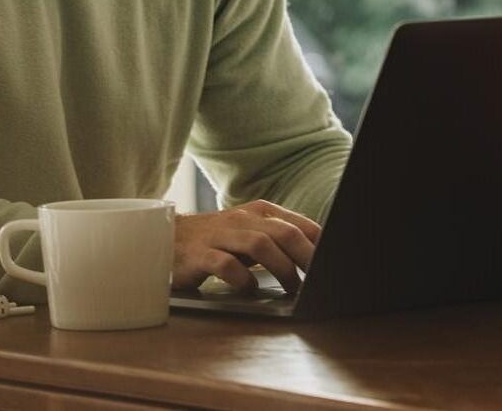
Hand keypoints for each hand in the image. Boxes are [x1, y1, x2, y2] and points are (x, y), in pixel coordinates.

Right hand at [172, 199, 320, 294]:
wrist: (167, 238)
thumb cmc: (217, 240)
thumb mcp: (249, 232)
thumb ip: (278, 240)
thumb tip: (316, 258)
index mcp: (259, 212)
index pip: (299, 223)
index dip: (320, 243)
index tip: (335, 263)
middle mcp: (242, 218)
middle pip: (283, 232)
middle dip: (307, 256)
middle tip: (320, 279)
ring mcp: (221, 235)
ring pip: (260, 245)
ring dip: (281, 268)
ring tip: (292, 288)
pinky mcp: (201, 254)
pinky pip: (227, 264)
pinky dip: (243, 279)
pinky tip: (249, 289)